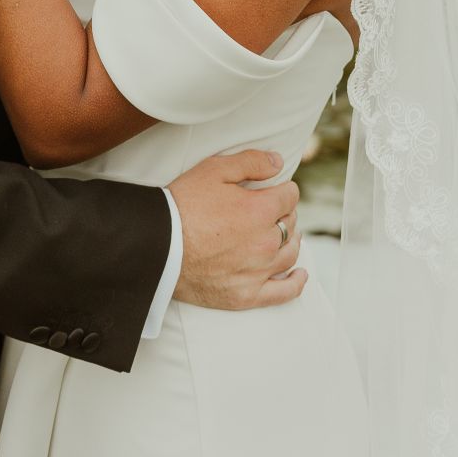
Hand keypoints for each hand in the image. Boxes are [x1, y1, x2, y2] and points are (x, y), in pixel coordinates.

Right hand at [168, 150, 305, 310]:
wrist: (158, 246)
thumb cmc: (183, 204)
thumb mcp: (214, 169)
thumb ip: (251, 162)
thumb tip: (279, 162)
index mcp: (260, 210)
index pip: (290, 196)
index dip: (282, 189)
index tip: (273, 189)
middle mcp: (265, 242)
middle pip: (290, 223)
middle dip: (283, 213)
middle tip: (269, 210)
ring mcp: (258, 271)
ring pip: (290, 253)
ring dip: (290, 240)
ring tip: (283, 235)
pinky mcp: (247, 295)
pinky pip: (284, 292)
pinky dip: (296, 282)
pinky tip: (299, 274)